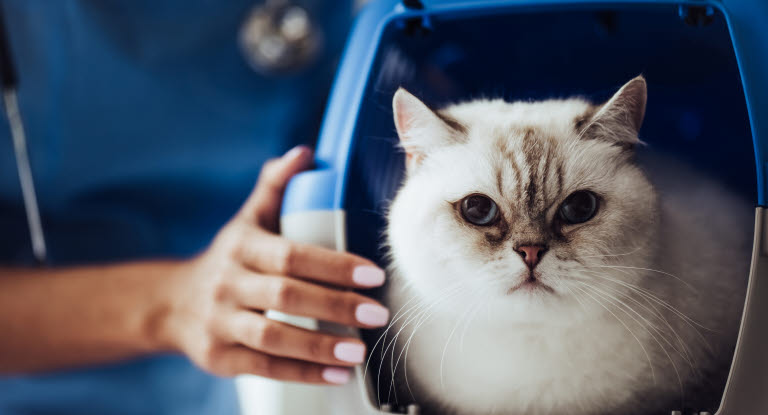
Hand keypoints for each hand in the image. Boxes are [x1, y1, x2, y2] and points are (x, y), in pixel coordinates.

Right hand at [162, 146, 387, 384]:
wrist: (172, 304)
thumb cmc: (229, 258)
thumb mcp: (247, 219)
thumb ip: (275, 186)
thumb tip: (305, 152)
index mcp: (242, 246)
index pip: (291, 254)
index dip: (333, 265)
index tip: (373, 274)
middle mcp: (228, 284)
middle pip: (285, 296)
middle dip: (335, 305)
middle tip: (378, 315)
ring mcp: (221, 323)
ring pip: (272, 337)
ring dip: (319, 346)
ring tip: (359, 351)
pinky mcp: (219, 358)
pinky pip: (264, 368)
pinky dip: (303, 373)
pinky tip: (338, 374)